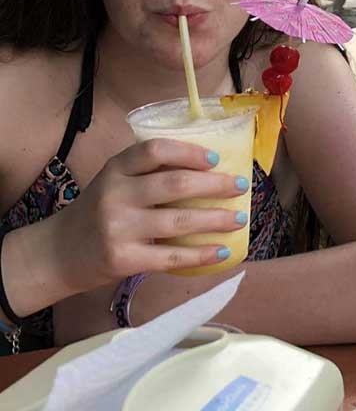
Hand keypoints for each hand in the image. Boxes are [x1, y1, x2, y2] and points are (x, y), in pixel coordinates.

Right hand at [47, 138, 247, 294]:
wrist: (58, 254)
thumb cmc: (100, 211)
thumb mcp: (116, 181)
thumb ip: (150, 172)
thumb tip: (210, 168)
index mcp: (116, 169)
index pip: (155, 150)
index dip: (189, 152)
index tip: (216, 159)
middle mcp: (115, 195)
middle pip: (175, 184)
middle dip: (215, 185)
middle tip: (241, 186)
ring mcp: (118, 228)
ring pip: (179, 222)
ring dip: (216, 220)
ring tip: (239, 219)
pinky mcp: (122, 259)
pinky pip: (172, 257)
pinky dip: (202, 254)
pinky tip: (223, 250)